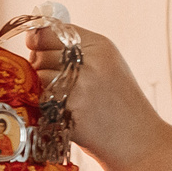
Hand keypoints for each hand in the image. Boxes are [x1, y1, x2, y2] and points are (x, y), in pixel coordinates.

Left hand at [25, 19, 169, 170]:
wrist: (138, 141)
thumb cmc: (120, 104)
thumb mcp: (108, 65)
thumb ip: (78, 49)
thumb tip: (36, 35)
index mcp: (100, 46)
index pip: (53, 30)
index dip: (38, 37)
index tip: (34, 43)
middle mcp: (89, 63)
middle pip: (40, 52)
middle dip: (38, 62)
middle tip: (50, 77)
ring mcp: (78, 87)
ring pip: (36, 74)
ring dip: (37, 84)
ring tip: (57, 94)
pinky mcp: (68, 110)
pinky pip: (39, 98)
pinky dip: (42, 103)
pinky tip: (59, 109)